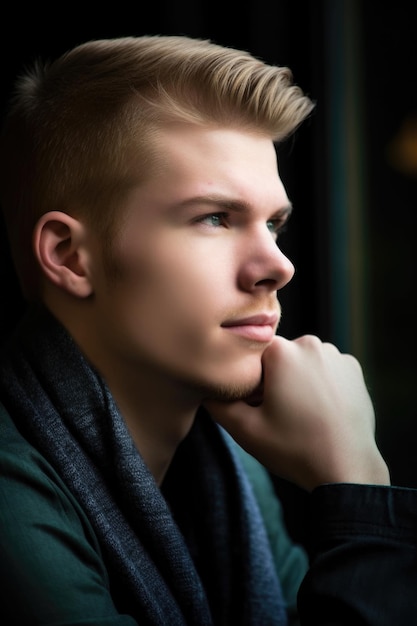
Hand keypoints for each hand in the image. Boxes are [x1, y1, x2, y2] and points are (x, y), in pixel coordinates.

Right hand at [206, 335, 389, 490]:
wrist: (346, 470)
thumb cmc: (294, 449)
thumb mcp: (244, 430)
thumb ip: (217, 403)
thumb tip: (206, 387)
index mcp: (282, 351)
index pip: (251, 356)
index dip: (249, 381)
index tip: (256, 407)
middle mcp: (311, 343)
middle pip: (277, 357)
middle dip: (273, 380)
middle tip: (277, 415)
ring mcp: (337, 355)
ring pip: (302, 362)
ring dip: (296, 381)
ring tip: (300, 415)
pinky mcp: (354, 370)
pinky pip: (325, 370)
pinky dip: (319, 385)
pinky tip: (320, 412)